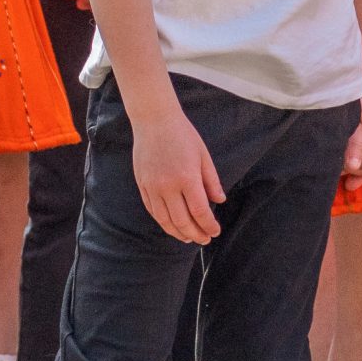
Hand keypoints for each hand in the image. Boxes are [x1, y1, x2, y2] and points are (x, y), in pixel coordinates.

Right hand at [133, 97, 224, 243]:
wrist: (154, 120)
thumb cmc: (183, 135)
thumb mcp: (203, 156)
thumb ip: (211, 181)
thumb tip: (219, 202)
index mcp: (187, 178)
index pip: (200, 212)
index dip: (209, 226)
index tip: (215, 232)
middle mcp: (168, 186)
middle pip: (182, 221)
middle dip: (195, 234)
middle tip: (204, 239)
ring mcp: (152, 187)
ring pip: (165, 220)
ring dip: (178, 233)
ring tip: (188, 238)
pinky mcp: (142, 185)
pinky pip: (153, 210)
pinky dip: (163, 221)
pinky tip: (172, 225)